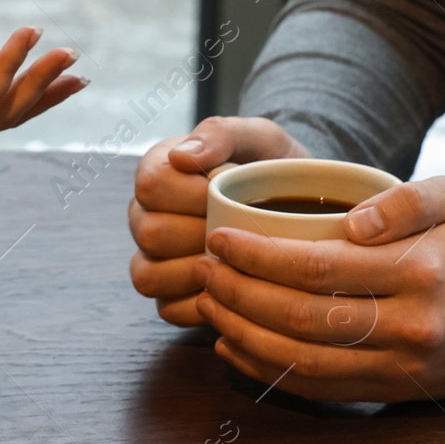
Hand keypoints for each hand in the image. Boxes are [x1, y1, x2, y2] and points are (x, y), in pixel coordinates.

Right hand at [128, 116, 309, 325]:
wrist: (298, 205)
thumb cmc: (272, 168)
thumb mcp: (258, 138)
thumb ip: (221, 134)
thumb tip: (180, 156)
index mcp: (158, 172)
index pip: (152, 185)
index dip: (193, 194)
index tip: (232, 193)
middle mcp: (145, 216)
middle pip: (150, 234)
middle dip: (202, 235)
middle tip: (243, 232)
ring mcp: (153, 258)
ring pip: (149, 276)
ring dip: (198, 273)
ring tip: (237, 262)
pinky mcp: (169, 294)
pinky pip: (167, 309)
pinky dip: (200, 306)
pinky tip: (231, 291)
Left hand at [193, 176, 444, 400]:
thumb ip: (409, 199)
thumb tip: (354, 223)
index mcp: (423, 272)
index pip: (321, 267)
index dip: (260, 256)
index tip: (221, 239)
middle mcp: (411, 327)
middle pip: (302, 316)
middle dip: (240, 293)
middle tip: (203, 268)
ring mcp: (399, 368)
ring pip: (302, 358)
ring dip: (243, 332)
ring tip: (208, 302)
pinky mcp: (389, 392)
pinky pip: (315, 387)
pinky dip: (265, 369)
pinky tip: (232, 344)